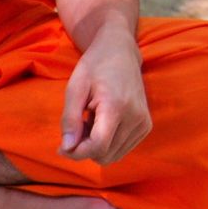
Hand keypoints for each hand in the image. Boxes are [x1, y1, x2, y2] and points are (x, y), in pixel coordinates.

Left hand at [59, 31, 150, 164]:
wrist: (120, 52)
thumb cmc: (94, 67)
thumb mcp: (74, 89)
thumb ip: (69, 119)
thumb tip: (67, 148)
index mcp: (116, 106)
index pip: (98, 146)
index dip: (76, 153)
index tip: (62, 147)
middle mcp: (136, 117)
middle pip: (104, 155)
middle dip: (84, 149)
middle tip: (76, 127)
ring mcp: (143, 123)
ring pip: (112, 156)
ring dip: (95, 147)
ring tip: (89, 123)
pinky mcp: (146, 126)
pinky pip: (121, 150)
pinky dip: (106, 144)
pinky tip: (100, 125)